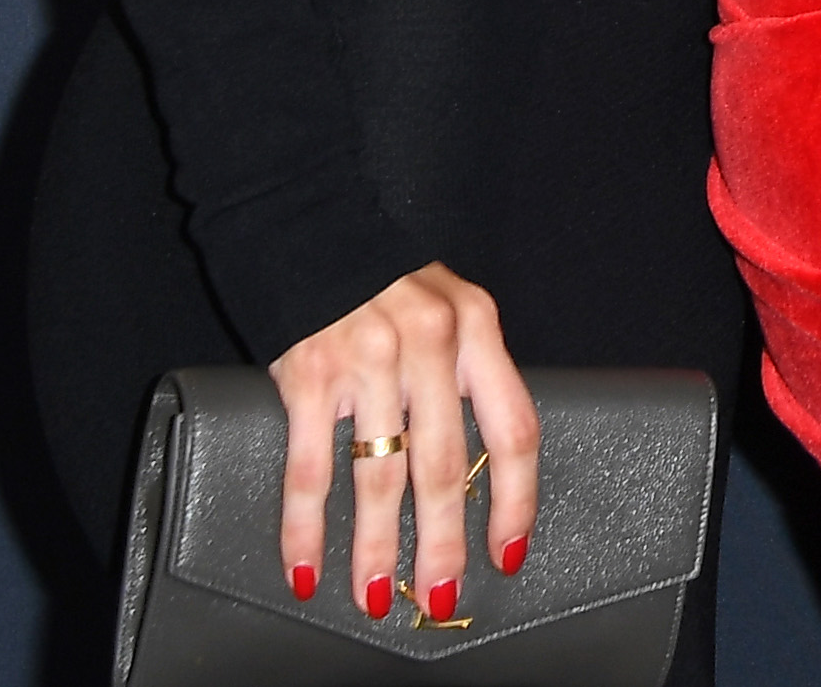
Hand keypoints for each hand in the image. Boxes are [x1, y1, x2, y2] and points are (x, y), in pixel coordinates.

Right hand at [269, 264, 532, 624]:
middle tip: (439, 595)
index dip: (515, 497)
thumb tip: (486, 463)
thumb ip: (470, 372)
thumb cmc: (390, 281)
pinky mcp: (307, 376)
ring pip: (379, 477)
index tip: (508, 549)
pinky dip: (305, 526)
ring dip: (377, 549)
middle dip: (442, 543)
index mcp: (477, 330)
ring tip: (378, 597)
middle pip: (445, 466)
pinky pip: (309, 468)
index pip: (515, 427)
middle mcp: (430, 347)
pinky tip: (307, 566)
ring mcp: (367, 362)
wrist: (310, 222)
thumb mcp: (453, 309)